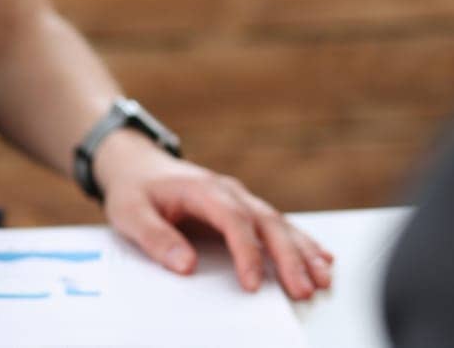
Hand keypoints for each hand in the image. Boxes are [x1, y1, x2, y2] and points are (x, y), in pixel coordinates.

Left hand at [95, 131, 333, 300]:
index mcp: (202, 189)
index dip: (247, 252)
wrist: (136, 164)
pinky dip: (301, 242)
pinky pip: (278, 226)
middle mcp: (228, 191)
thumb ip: (156, 239)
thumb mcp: (130, 213)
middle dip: (289, 257)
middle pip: (266, 223)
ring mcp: (239, 199)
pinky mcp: (243, 209)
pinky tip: (322, 259)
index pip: (233, 220)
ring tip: (322, 279)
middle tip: (304, 289)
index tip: (253, 284)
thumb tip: (186, 265)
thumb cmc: (135, 189)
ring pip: (279, 224)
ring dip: (303, 252)